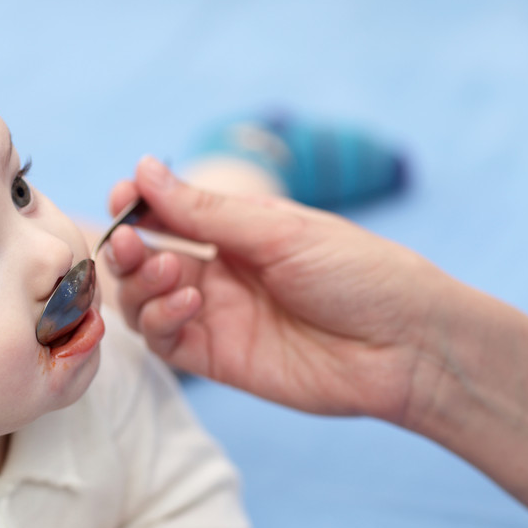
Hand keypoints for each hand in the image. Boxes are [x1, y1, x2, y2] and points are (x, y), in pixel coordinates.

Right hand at [105, 156, 443, 424]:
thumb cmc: (359, 274)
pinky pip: (164, 339)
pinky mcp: (216, 359)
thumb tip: (143, 169)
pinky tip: (189, 304)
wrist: (406, 346)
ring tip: (171, 272)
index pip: (168, 213)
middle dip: (129, 248)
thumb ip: (203, 210)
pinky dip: (161, 319)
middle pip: (145, 259)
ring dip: (142, 283)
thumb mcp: (278, 230)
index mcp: (237, 230)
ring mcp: (215, 316)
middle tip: (131, 242)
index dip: (137, 205)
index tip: (121, 196)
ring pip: (144, 300)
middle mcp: (219, 271)